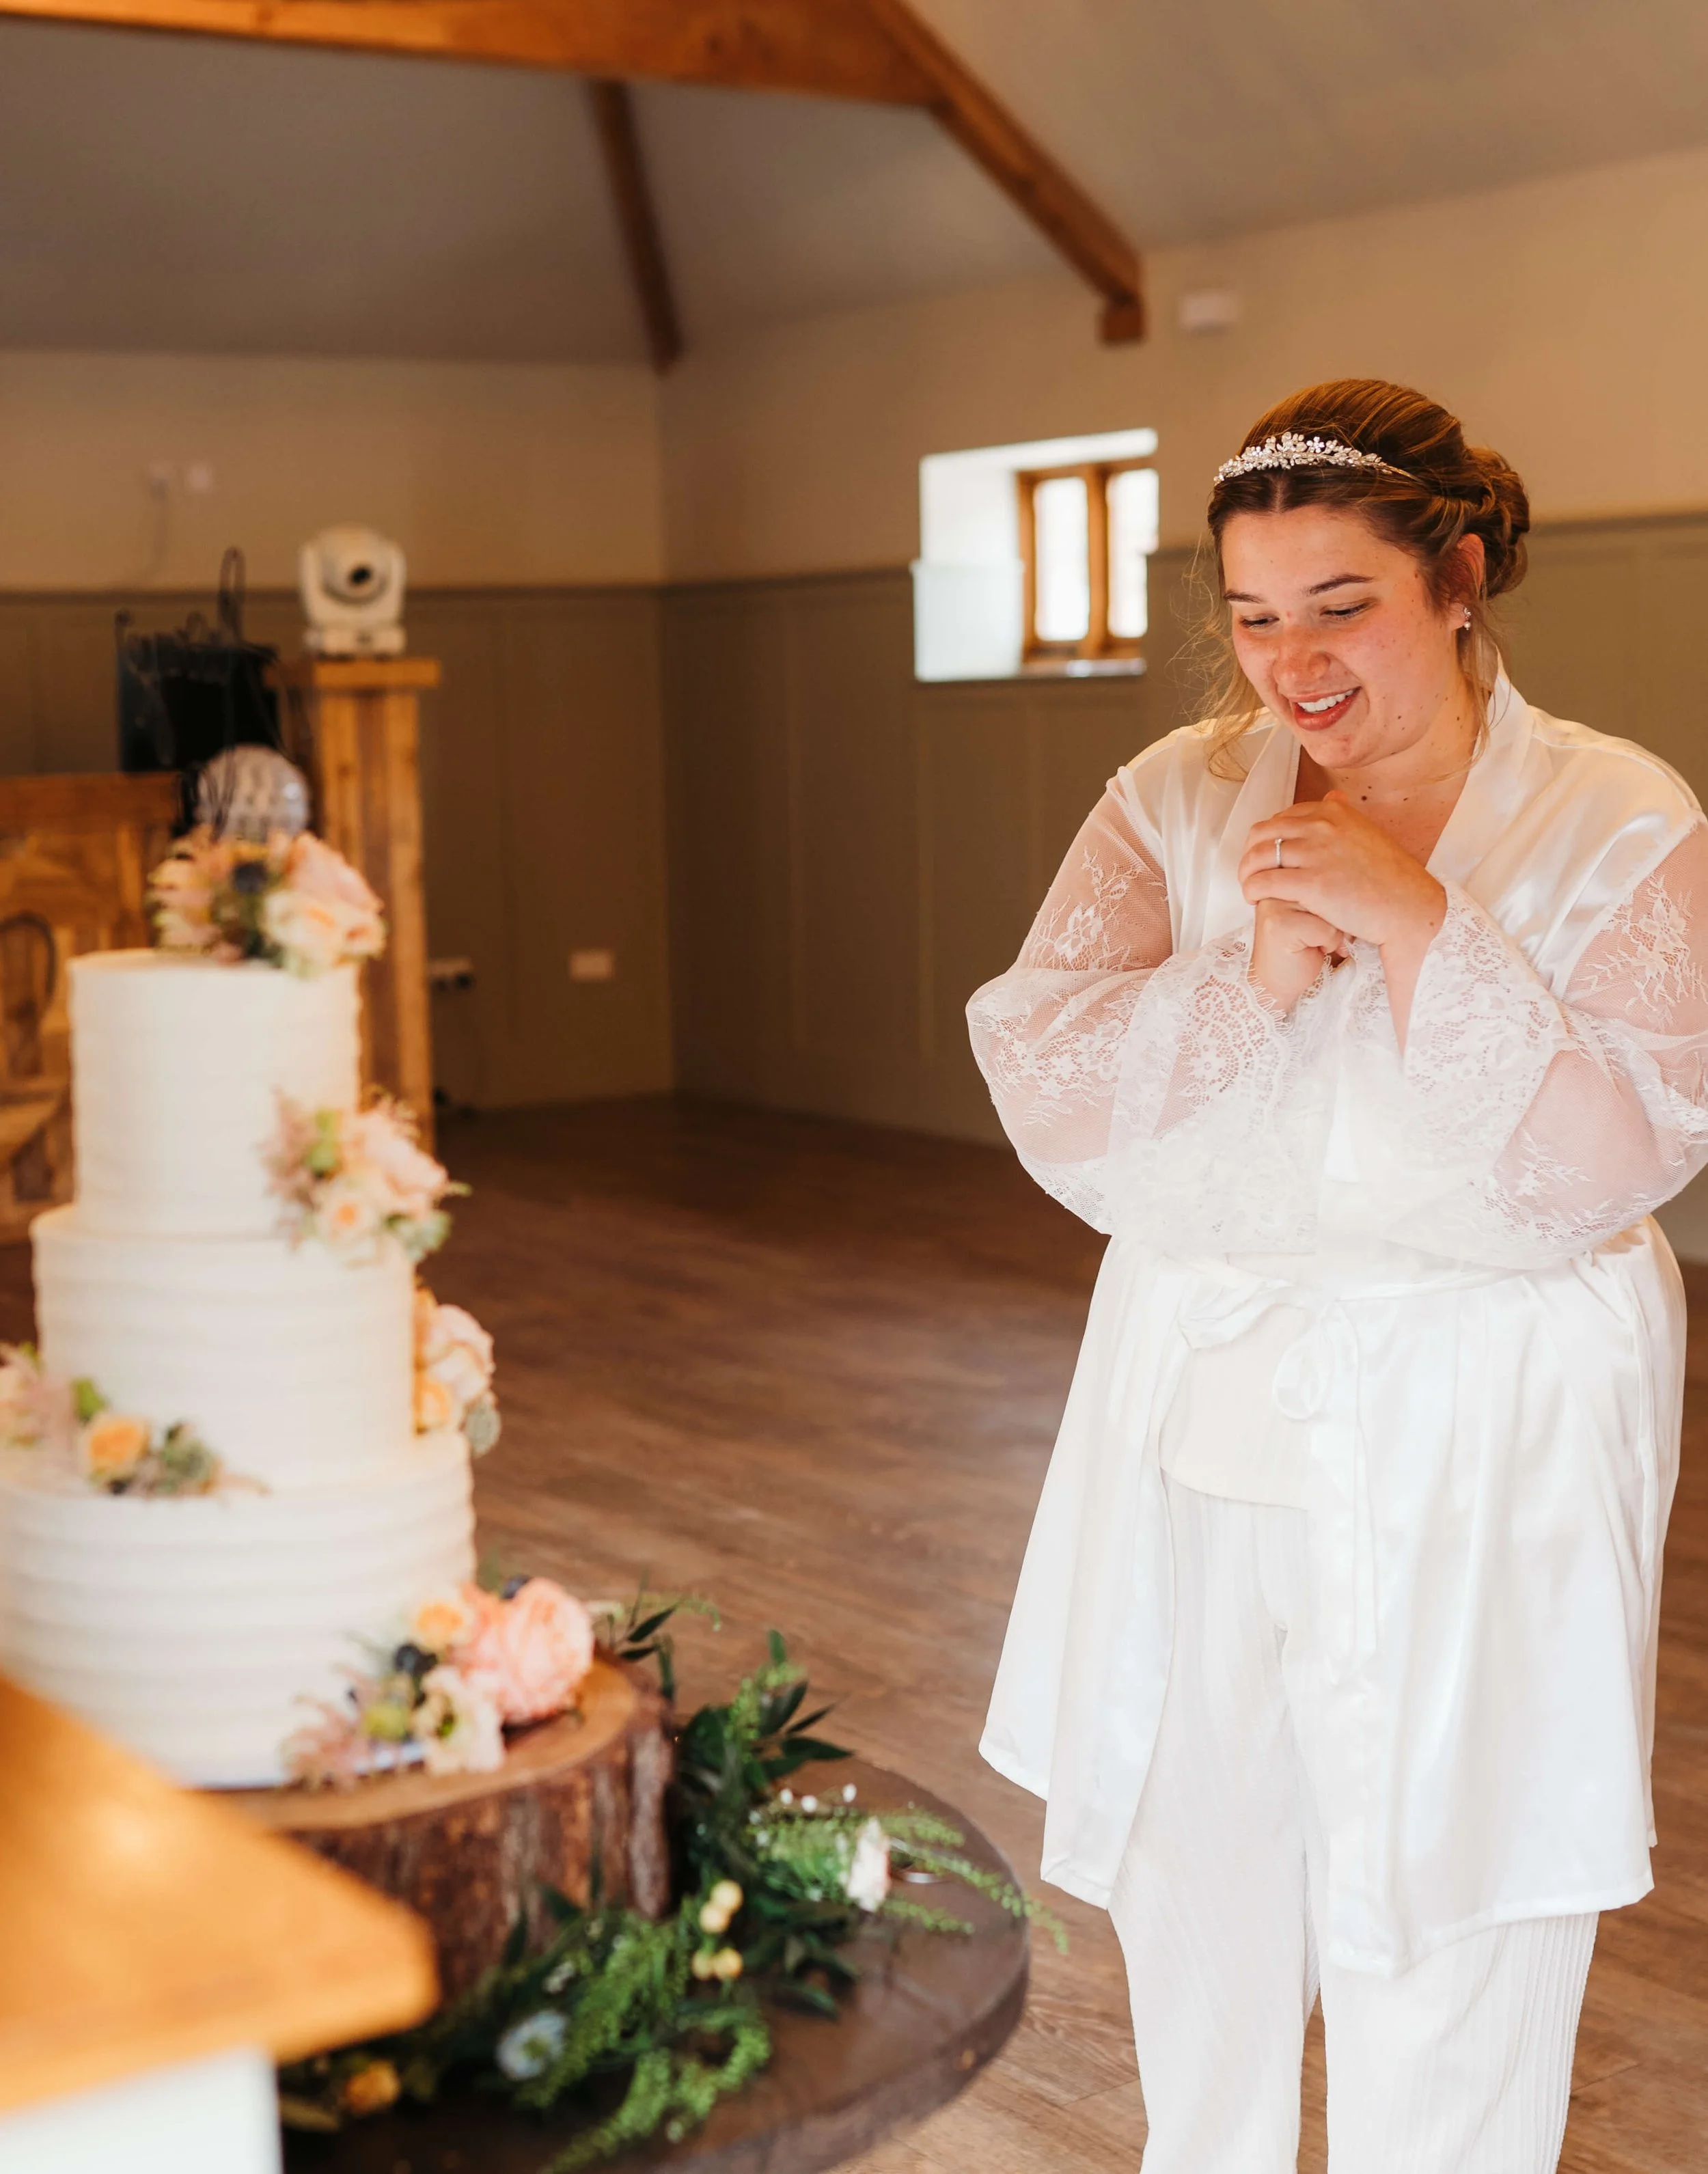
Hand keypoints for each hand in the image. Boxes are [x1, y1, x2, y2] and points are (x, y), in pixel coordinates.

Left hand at [1239, 793, 1447, 1040]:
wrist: (1409, 908)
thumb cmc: (1391, 879)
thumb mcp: (1368, 833)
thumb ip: (1344, 816)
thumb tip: (1332, 798)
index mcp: (1333, 813)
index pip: (1281, 818)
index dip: (1267, 838)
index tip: (1265, 855)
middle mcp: (1322, 826)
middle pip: (1263, 833)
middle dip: (1250, 853)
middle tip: (1251, 872)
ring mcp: (1316, 853)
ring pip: (1258, 857)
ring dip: (1247, 873)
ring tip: (1250, 888)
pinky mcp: (1311, 883)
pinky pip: (1264, 882)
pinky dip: (1252, 890)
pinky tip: (1255, 900)